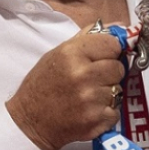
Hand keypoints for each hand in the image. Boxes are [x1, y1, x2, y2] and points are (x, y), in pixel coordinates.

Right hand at [6, 28, 126, 149]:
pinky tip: (88, 111)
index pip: (113, 44)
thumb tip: (120, 28)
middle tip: (90, 79)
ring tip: (87, 96)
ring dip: (107, 94)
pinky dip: (105, 113)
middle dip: (108, 73)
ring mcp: (91, 99)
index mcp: (72, 53)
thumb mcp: (58, 54)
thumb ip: (89, 38)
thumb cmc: (42, 86)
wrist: (29, 122)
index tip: (102, 57)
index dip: (109, 51)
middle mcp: (82, 75)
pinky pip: (115, 111)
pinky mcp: (96, 120)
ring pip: (118, 90)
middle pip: (118, 67)